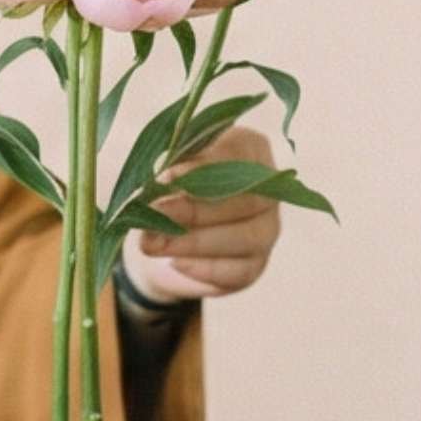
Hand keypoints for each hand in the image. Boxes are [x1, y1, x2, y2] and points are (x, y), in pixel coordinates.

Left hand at [120, 125, 281, 301]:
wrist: (164, 236)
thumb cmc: (168, 189)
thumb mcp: (165, 171)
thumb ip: (167, 168)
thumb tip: (161, 174)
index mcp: (249, 150)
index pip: (237, 154)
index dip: (202, 167)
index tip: (166, 177)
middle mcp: (268, 190)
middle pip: (245, 200)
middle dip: (194, 208)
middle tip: (154, 212)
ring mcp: (266, 230)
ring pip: (245, 237)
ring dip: (193, 241)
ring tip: (152, 243)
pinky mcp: (254, 265)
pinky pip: (238, 271)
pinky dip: (204, 268)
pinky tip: (174, 263)